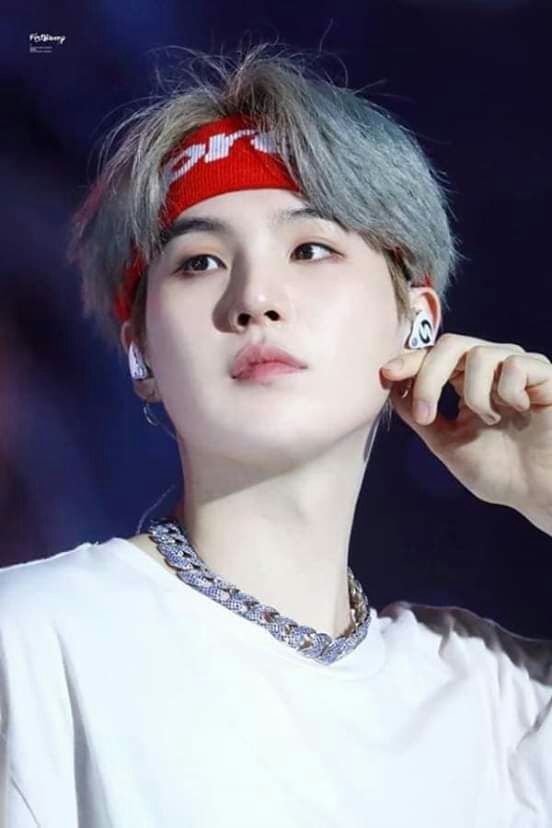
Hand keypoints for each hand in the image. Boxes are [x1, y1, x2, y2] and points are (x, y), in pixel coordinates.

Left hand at [380, 333, 551, 526]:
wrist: (539, 493)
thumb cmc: (499, 472)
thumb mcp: (447, 444)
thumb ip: (419, 417)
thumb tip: (390, 388)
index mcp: (467, 381)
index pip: (433, 357)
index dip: (408, 361)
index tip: (385, 375)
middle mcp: (492, 369)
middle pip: (450, 345)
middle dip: (429, 377)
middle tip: (425, 415)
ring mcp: (519, 368)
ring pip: (480, 354)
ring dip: (475, 394)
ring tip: (489, 422)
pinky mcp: (545, 375)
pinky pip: (516, 365)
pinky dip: (508, 391)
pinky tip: (518, 411)